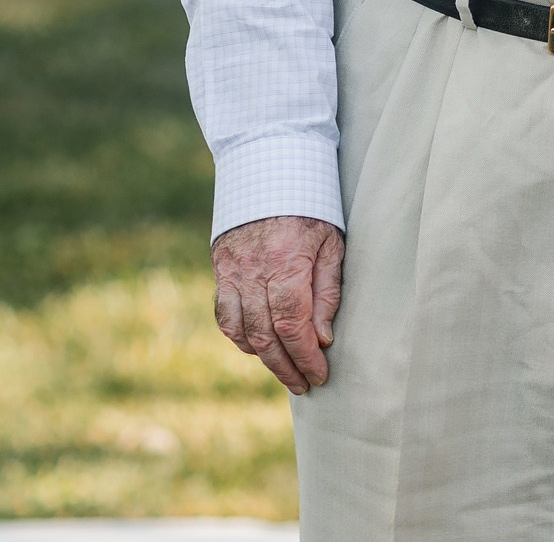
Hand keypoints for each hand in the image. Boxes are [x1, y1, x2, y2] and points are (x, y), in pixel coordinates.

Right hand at [212, 215, 343, 395]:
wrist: (271, 168)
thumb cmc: (313, 206)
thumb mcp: (333, 243)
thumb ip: (327, 291)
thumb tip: (323, 338)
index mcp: (285, 263)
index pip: (293, 325)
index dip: (306, 356)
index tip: (320, 375)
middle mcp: (252, 271)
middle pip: (265, 335)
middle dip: (286, 366)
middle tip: (305, 385)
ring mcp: (231, 272)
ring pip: (241, 330)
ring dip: (263, 357)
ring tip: (286, 371)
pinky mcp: (221, 269)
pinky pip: (224, 315)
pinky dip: (241, 336)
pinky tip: (259, 346)